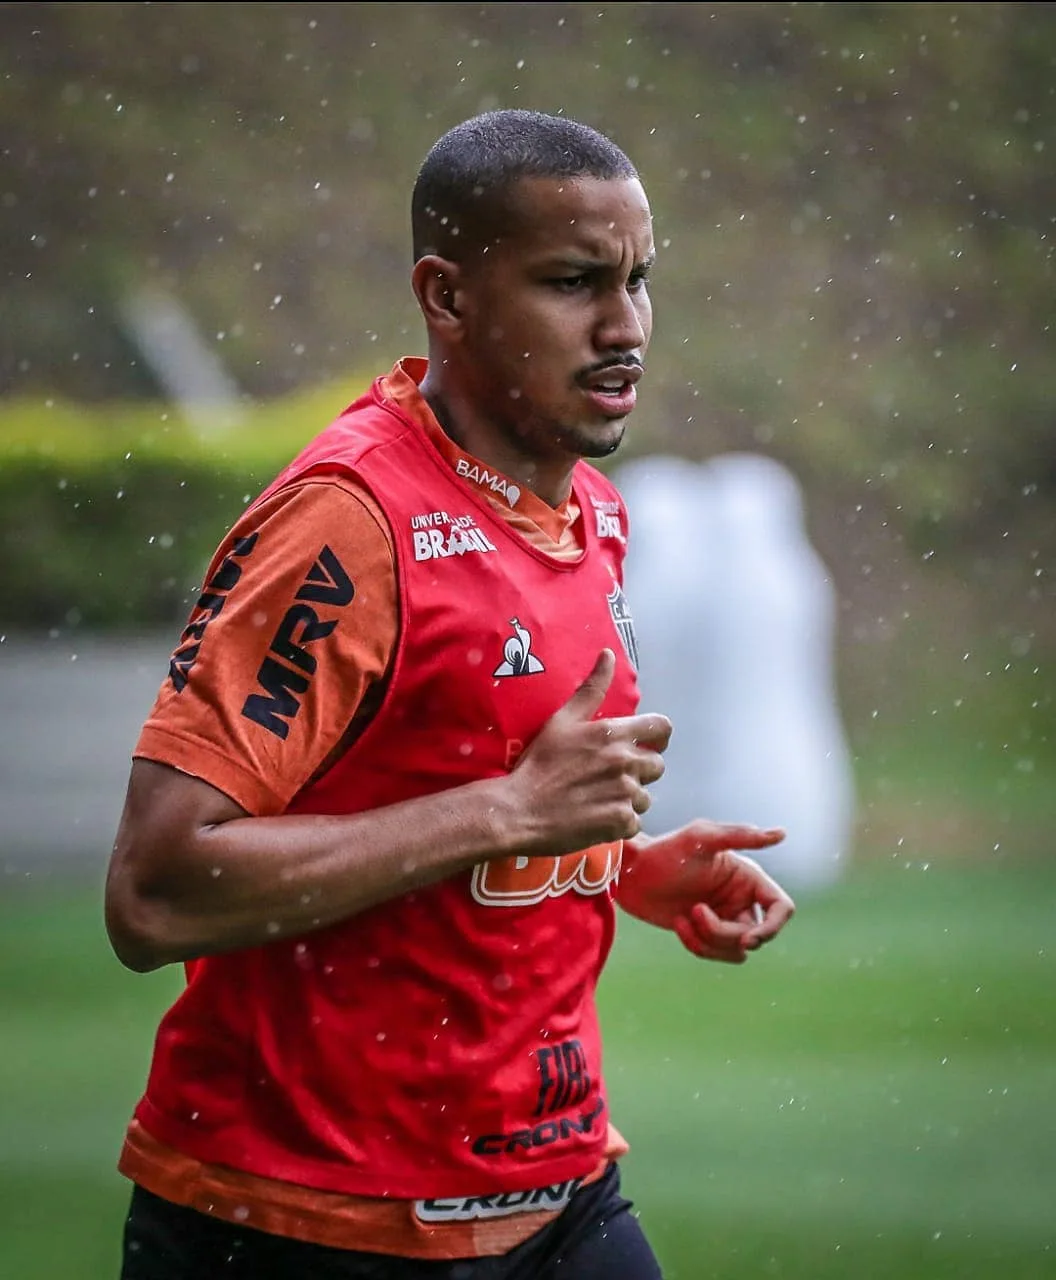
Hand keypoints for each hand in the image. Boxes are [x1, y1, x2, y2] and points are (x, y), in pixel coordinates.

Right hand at [504, 649, 672, 855]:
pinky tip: (598, 817)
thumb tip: (609, 654)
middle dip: (640, 770)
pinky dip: (620, 821)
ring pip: (645, 796)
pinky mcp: (621, 822)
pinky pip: (635, 821)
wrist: (520, 809)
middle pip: (657, 765)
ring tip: (601, 799)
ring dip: (629, 798)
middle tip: (612, 776)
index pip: (662, 728)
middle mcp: (625, 761)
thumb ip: (591, 688)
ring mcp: (625, 793)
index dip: (658, 737)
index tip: (646, 744)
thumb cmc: (539, 762)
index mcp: (613, 733)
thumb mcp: (562, 719)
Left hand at [617, 820, 793, 962]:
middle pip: (754, 934)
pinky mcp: (704, 932)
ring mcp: (723, 917)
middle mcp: (740, 898)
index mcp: (747, 877)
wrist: (630, 873)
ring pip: (737, 950)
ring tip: (683, 918)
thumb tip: (782, 834)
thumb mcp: (701, 838)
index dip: (772, 928)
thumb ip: (741, 835)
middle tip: (695, 910)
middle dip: (723, 932)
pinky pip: (713, 952)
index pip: (780, 908)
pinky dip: (696, 944)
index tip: (748, 939)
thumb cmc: (664, 850)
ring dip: (709, 940)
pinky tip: (677, 923)